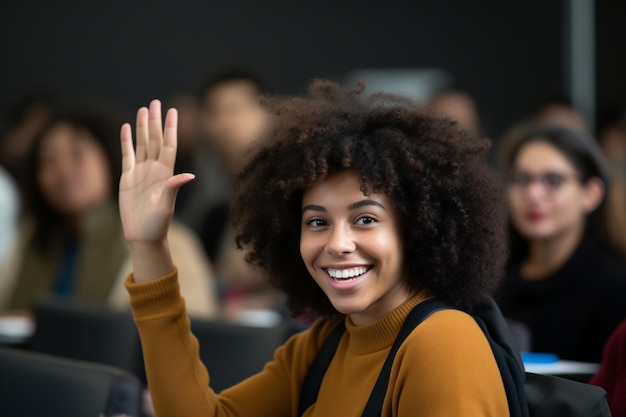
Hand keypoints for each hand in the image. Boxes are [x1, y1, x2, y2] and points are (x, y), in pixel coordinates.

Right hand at [119, 100, 193, 280]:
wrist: (143, 236)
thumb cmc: (157, 224)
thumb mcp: (166, 206)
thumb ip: (174, 188)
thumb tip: (189, 175)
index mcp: (166, 173)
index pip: (169, 145)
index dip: (170, 128)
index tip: (172, 111)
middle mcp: (155, 169)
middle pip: (154, 140)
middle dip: (155, 121)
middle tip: (156, 102)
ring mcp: (141, 172)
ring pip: (142, 144)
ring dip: (142, 127)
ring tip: (143, 109)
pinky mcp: (128, 178)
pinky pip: (127, 155)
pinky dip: (126, 141)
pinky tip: (126, 128)